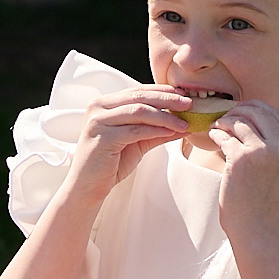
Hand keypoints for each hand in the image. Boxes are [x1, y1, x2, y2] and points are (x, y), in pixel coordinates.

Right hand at [63, 86, 191, 202]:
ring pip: (139, 111)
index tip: (184, 94)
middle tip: (190, 103)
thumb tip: (185, 123)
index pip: (138, 90)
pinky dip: (156, 130)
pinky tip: (171, 132)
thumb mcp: (137, 142)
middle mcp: (98, 107)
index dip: (163, 91)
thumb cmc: (111, 163)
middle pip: (140, 97)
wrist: (88, 187)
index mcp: (105, 103)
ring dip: (165, 116)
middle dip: (168, 99)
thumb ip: (157, 130)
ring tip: (184, 122)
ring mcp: (99, 121)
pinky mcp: (102, 137)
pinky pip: (135, 130)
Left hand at [204, 101, 278, 235]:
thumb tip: (249, 115)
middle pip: (257, 110)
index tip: (239, 113)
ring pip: (239, 120)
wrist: (257, 226)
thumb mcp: (276, 167)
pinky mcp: (241, 158)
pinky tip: (212, 137)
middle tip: (224, 119)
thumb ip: (270, 143)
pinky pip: (224, 135)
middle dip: (237, 111)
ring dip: (224, 122)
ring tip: (216, 128)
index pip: (273, 112)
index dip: (253, 108)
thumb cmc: (262, 199)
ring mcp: (262, 151)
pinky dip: (215, 133)